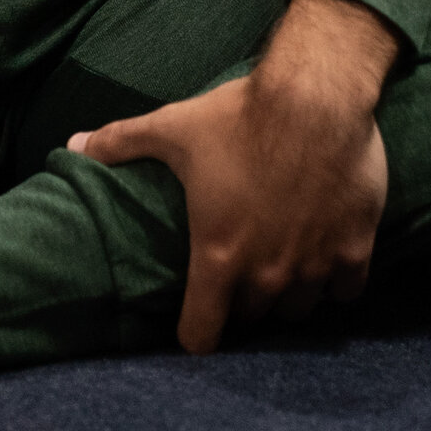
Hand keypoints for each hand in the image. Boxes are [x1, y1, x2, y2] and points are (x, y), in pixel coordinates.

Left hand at [65, 0, 396, 352]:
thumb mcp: (173, 127)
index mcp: (219, 257)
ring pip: (300, 309)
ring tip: (286, 263)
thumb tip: (74, 145)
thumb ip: (121, 142)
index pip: (201, 335)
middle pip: (254, 319)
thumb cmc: (239, 115)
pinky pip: (346, 291)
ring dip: (291, 293)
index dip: (196, 334)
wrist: (316, 95)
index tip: (199, 321)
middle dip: (245, 302)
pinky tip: (328, 252)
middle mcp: (267, 274)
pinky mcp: (355, 250)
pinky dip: (337, 279)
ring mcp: (315, 266)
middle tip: (243, 273)